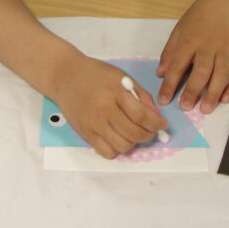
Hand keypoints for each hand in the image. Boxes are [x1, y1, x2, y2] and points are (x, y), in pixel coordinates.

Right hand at [52, 56, 167, 158]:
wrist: (66, 76)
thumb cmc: (96, 75)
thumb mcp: (122, 77)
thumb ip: (141, 95)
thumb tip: (155, 116)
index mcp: (115, 92)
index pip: (141, 115)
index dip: (156, 123)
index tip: (162, 124)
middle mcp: (104, 110)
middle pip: (134, 133)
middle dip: (149, 135)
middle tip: (151, 130)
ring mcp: (94, 124)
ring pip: (123, 146)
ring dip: (134, 142)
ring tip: (134, 133)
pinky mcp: (85, 134)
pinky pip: (106, 152)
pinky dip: (117, 149)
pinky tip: (118, 138)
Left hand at [156, 0, 228, 113]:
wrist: (226, 0)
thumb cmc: (199, 15)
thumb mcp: (179, 28)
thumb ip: (170, 51)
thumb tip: (161, 74)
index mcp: (190, 40)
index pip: (178, 65)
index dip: (170, 84)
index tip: (164, 100)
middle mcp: (208, 46)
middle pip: (201, 72)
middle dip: (193, 91)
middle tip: (186, 108)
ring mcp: (226, 49)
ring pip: (221, 75)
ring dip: (213, 93)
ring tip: (206, 109)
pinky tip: (226, 98)